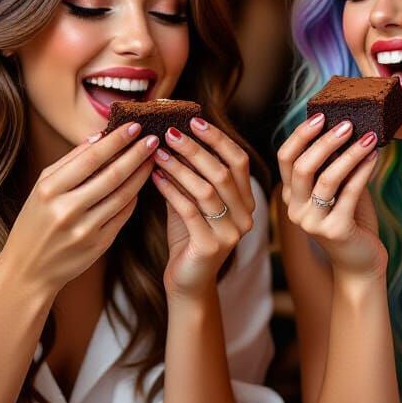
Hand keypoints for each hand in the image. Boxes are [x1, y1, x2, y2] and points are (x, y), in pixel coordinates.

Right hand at [0, 122, 158, 298]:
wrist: (28, 270)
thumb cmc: (35, 221)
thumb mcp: (43, 188)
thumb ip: (70, 162)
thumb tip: (100, 135)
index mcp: (50, 190)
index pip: (90, 158)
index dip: (116, 141)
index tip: (135, 126)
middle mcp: (67, 209)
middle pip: (112, 175)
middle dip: (137, 154)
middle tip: (154, 139)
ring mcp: (85, 229)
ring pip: (123, 195)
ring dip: (142, 174)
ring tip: (152, 158)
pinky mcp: (99, 245)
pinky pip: (124, 215)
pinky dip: (134, 197)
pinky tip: (140, 184)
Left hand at [151, 116, 255, 297]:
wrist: (187, 282)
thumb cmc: (188, 237)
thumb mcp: (191, 200)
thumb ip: (189, 173)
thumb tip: (173, 134)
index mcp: (246, 201)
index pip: (239, 161)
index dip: (218, 139)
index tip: (194, 120)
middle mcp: (246, 216)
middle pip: (222, 172)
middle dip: (195, 149)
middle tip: (170, 132)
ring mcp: (231, 233)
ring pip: (206, 190)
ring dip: (179, 167)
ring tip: (156, 153)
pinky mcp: (211, 247)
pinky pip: (190, 211)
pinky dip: (171, 191)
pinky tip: (155, 178)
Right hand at [277, 112, 386, 277]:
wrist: (361, 263)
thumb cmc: (352, 221)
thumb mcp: (339, 189)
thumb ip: (336, 164)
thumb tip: (345, 126)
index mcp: (291, 196)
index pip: (285, 158)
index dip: (300, 135)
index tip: (321, 116)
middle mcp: (295, 209)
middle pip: (301, 167)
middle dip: (325, 141)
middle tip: (348, 123)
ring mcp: (313, 222)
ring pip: (326, 179)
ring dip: (349, 154)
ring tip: (369, 137)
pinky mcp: (335, 231)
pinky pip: (349, 193)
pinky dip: (363, 170)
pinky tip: (375, 156)